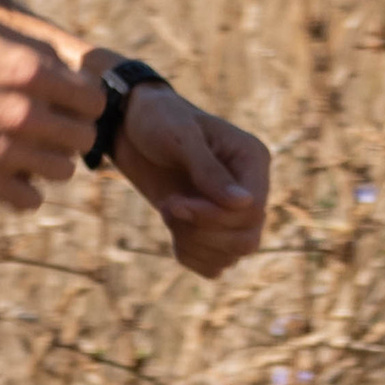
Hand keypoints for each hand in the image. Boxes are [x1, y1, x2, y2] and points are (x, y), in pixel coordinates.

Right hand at [0, 26, 104, 209]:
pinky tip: (11, 174)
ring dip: (51, 162)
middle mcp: (24, 112)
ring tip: (30, 151)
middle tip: (51, 129)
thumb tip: (71, 75)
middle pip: (84, 138)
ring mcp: (4, 150)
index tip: (69, 104)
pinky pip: (30, 199)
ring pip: (63, 171)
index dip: (84, 102)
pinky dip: (26, 190)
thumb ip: (38, 53)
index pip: (95, 101)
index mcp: (32, 72)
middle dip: (71, 132)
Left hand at [114, 87, 269, 276]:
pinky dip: (191, 257)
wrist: (131, 127)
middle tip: (168, 207)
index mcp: (251, 159)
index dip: (215, 217)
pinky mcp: (211, 228)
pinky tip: (172, 232)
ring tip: (167, 211)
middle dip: (203, 232)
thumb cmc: (157, 119)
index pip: (253, 209)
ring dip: (194, 244)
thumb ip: (209, 171)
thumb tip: (245, 203)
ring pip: (232, 255)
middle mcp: (249, 187)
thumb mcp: (180, 137)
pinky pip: (214, 264)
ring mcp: (231, 211)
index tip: (175, 202)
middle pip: (248, 238)